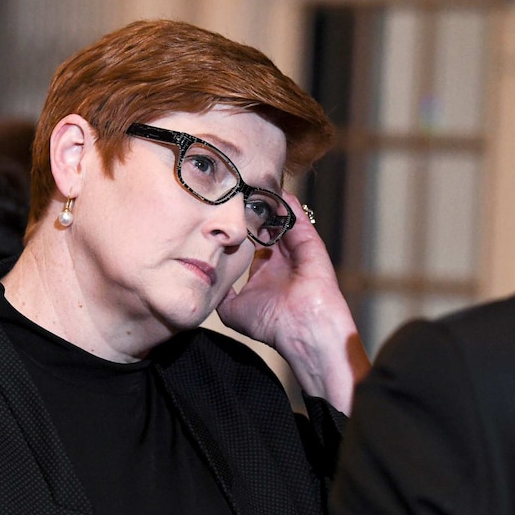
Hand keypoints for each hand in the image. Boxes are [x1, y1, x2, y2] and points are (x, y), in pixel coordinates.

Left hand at [217, 192, 369, 413]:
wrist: (303, 331)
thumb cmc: (271, 324)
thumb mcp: (233, 310)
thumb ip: (221, 293)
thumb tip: (204, 280)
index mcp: (264, 270)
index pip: (248, 242)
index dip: (235, 229)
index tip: (219, 213)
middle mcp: (280, 257)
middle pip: (264, 225)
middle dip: (251, 210)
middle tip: (235, 190)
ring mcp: (295, 249)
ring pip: (280, 219)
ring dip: (268, 203)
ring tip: (252, 183)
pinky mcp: (309, 244)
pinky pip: (298, 219)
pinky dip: (288, 205)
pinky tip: (276, 190)